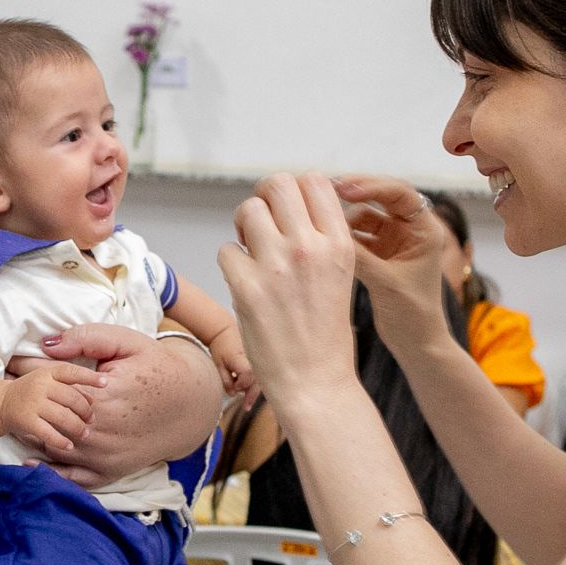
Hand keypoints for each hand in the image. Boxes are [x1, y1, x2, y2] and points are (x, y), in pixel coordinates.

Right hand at [0, 364, 102, 455]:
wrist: (2, 402)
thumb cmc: (34, 391)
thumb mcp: (49, 380)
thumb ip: (70, 386)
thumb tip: (92, 398)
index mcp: (48, 372)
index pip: (72, 372)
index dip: (90, 377)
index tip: (106, 382)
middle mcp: (40, 385)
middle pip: (71, 398)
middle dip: (85, 410)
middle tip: (91, 419)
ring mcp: (32, 403)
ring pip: (63, 416)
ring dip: (77, 427)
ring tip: (84, 433)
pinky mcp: (26, 421)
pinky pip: (48, 432)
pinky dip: (61, 440)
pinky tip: (69, 445)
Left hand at [18, 324, 222, 487]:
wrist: (190, 405)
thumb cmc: (157, 368)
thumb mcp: (126, 343)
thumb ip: (85, 339)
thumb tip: (45, 344)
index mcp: (100, 396)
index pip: (49, 384)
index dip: (28, 373)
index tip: (14, 364)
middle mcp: (98, 429)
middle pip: (46, 419)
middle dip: (27, 403)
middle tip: (12, 389)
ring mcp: (103, 454)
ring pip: (53, 447)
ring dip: (34, 434)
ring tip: (19, 418)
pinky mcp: (110, 471)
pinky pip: (71, 478)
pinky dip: (49, 471)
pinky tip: (31, 460)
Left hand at [207, 322, 259, 407]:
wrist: (224, 332)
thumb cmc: (220, 348)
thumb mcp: (218, 365)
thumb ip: (226, 381)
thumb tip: (234, 394)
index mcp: (242, 358)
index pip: (247, 375)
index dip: (241, 384)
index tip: (235, 387)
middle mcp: (253, 359)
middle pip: (257, 380)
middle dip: (252, 395)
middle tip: (246, 408)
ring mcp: (256, 360)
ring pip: (260, 380)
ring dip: (253, 391)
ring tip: (246, 403)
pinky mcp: (257, 362)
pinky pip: (259, 376)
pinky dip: (254, 385)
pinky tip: (248, 393)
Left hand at [217, 172, 361, 412]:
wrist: (316, 383)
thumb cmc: (325, 334)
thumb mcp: (340, 275)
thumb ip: (319, 238)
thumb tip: (287, 207)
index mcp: (339, 244)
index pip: (313, 180)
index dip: (294, 190)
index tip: (287, 211)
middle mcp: (310, 248)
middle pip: (276, 184)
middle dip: (264, 198)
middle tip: (261, 224)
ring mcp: (277, 267)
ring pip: (247, 210)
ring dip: (243, 227)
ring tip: (251, 252)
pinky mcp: (247, 288)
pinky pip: (226, 250)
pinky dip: (231, 263)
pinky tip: (245, 283)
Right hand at [331, 174, 452, 350]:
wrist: (416, 343)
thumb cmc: (414, 315)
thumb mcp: (386, 283)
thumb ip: (359, 257)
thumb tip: (328, 233)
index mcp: (424, 231)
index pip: (400, 194)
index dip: (372, 186)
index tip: (345, 189)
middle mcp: (410, 230)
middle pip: (381, 197)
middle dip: (355, 192)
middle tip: (326, 189)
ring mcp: (393, 240)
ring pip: (366, 215)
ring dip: (345, 215)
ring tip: (320, 216)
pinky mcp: (379, 253)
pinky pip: (358, 234)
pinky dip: (343, 234)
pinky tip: (325, 235)